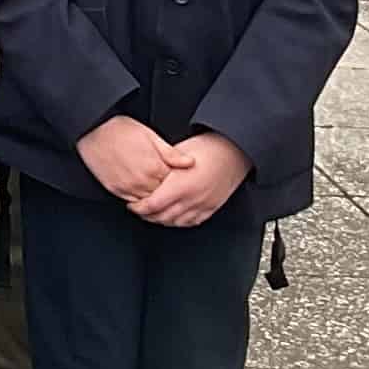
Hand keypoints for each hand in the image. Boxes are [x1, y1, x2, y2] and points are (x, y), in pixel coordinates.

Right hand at [77, 115, 175, 208]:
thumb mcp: (150, 135)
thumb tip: (190, 162)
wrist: (91, 131)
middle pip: (163, 196)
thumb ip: (171, 153)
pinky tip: (143, 192)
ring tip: (158, 190)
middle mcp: (142, 181)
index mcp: (154, 167)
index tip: (180, 178)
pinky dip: (141, 202)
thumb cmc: (119, 129)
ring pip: (149, 203)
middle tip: (173, 188)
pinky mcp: (116, 190)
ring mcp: (128, 188)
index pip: (175, 184)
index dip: (179, 181)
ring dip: (155, 199)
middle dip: (168, 192)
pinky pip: (133, 203)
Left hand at [134, 134, 251, 227]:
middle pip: (162, 216)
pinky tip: (172, 217)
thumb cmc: (209, 146)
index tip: (132, 204)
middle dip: (147, 215)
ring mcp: (203, 205)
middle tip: (139, 210)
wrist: (235, 150)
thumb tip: (148, 174)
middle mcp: (192, 198)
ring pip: (176, 222)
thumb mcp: (179, 152)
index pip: (152, 205)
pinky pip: (192, 222)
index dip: (138, 207)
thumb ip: (163, 166)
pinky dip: (178, 222)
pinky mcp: (212, 207)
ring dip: (161, 220)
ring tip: (152, 214)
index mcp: (181, 184)